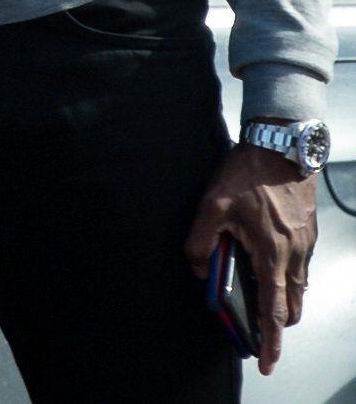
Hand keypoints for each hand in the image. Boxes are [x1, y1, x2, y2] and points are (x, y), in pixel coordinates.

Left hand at [185, 143, 316, 375]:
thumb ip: (200, 242)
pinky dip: (287, 274)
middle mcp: (294, 254)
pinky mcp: (307, 230)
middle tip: (258, 327)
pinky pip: (300, 265)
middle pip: (291, 304)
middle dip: (277, 322)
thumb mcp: (212, 204)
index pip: (274, 311)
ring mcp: (304, 242)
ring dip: (282, 297)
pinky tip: (269, 260)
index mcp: (272, 254)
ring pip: (298, 285)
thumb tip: (199, 270)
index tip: (268, 363)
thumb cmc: (249, 173)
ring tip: (259, 292)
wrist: (280, 144)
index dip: (271, 341)